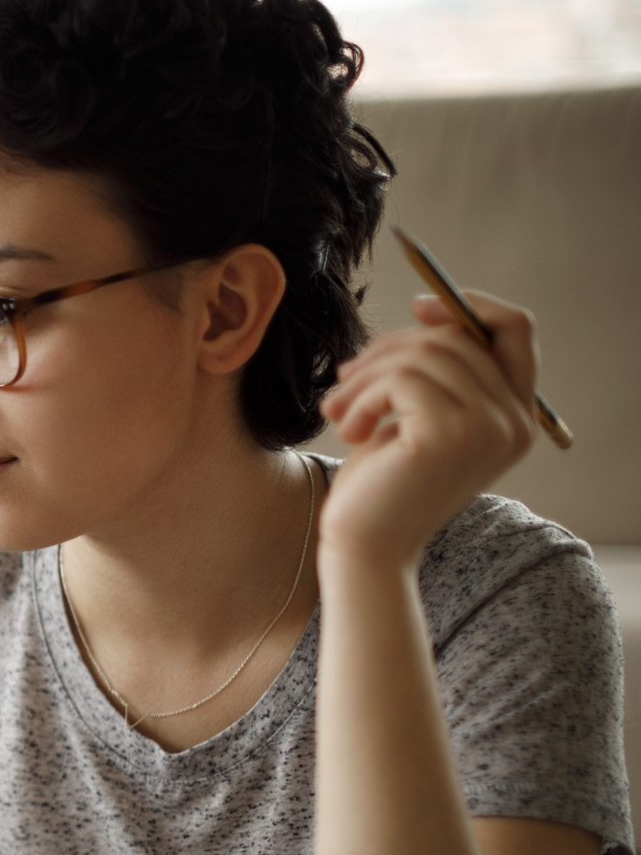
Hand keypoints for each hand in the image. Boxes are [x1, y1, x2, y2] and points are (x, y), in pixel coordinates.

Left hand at [318, 290, 539, 568]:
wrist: (364, 546)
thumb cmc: (382, 484)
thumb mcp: (416, 416)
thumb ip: (436, 370)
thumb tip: (430, 307)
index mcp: (516, 417)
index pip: (516, 330)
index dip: (468, 307)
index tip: (418, 308)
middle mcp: (514, 422)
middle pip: (456, 338)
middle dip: (389, 350)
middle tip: (345, 380)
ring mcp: (488, 428)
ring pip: (422, 354)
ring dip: (366, 376)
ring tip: (338, 410)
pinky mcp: (450, 434)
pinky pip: (401, 379)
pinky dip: (362, 397)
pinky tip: (347, 429)